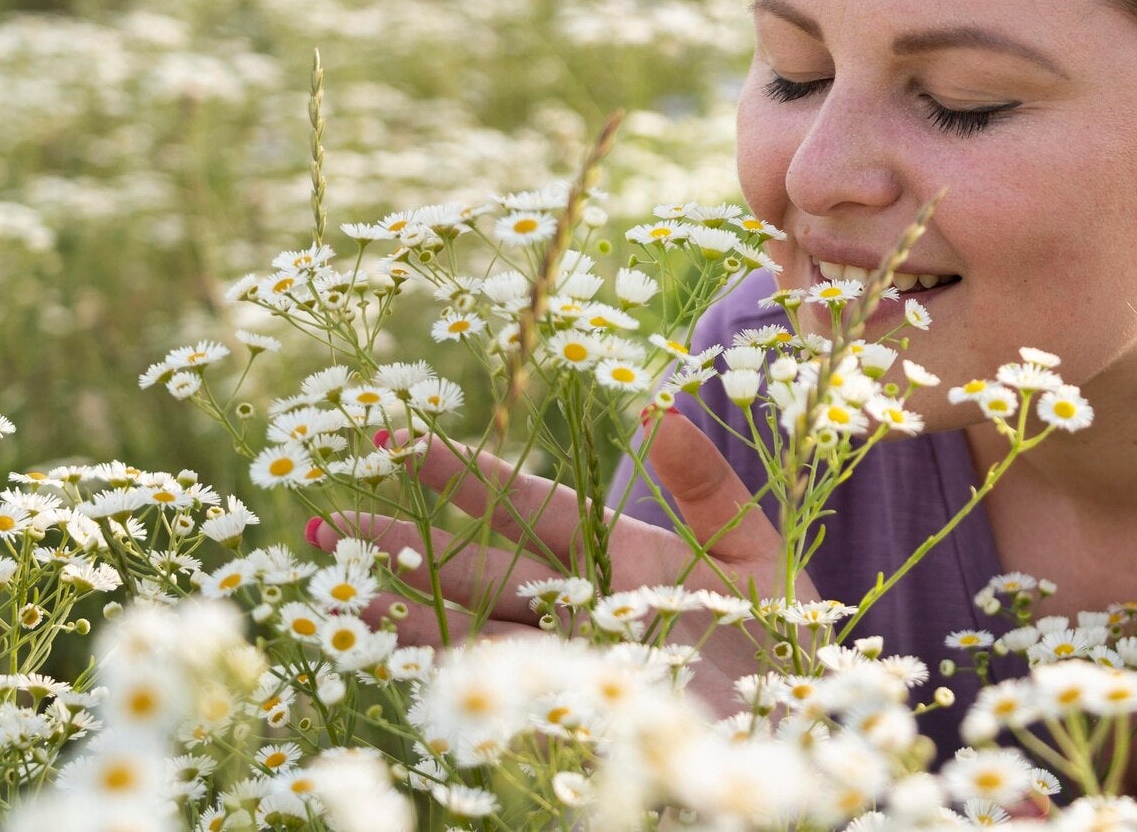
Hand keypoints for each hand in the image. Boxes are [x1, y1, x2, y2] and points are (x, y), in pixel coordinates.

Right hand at [305, 410, 816, 707]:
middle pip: (476, 567)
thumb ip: (706, 484)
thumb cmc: (787, 640)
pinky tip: (401, 663)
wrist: (806, 729)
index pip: (524, 504)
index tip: (399, 438)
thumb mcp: (756, 551)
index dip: (464, 473)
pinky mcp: (577, 717)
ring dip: (408, 612)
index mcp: (617, 551)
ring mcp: (572, 664)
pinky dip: (452, 679)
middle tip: (330, 522)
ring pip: (473, 630)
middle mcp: (581, 605)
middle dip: (404, 544)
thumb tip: (659, 407)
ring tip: (343, 590)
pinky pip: (503, 696)